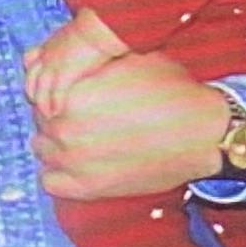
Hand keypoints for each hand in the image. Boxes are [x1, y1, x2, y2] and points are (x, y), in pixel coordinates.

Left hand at [25, 6, 118, 120]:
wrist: (97, 25)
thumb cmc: (95, 25)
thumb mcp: (79, 29)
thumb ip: (77, 38)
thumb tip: (87, 41)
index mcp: (50, 43)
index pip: (30, 59)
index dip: (31, 72)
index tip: (35, 80)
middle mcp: (47, 56)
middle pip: (31, 77)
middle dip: (32, 91)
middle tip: (37, 102)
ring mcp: (53, 66)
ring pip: (40, 89)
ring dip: (42, 103)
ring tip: (47, 114)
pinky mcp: (64, 75)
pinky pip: (56, 95)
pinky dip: (55, 104)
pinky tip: (57, 112)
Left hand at [28, 26, 234, 201]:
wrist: (204, 135)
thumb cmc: (172, 92)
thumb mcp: (131, 60)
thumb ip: (88, 60)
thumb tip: (49, 57)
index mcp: (73, 94)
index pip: (42, 92)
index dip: (59, 89)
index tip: (78, 91)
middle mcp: (67, 128)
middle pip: (41, 120)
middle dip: (58, 114)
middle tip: (86, 113)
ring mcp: (74, 162)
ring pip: (42, 149)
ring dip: (56, 141)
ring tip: (82, 136)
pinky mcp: (87, 189)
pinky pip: (49, 181)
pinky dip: (58, 171)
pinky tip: (77, 161)